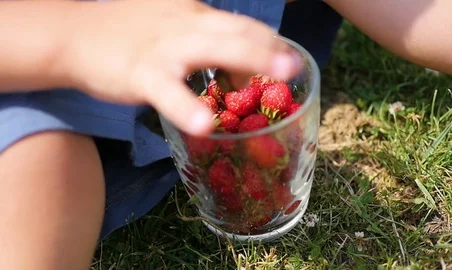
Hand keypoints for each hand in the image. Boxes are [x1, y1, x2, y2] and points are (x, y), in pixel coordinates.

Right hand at [63, 0, 300, 135]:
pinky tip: (207, 124)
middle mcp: (185, 24)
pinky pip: (169, 92)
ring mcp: (164, 48)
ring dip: (250, 62)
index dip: (267, 41)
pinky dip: (188, 108)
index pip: (239, 23)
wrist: (75, 34)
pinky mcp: (141, 74)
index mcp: (194, 14)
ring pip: (212, 51)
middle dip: (269, 48)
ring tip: (281, 76)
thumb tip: (241, 75)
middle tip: (296, 66)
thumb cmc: (128, 34)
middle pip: (235, 31)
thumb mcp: (172, 28)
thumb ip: (207, 45)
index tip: (289, 59)